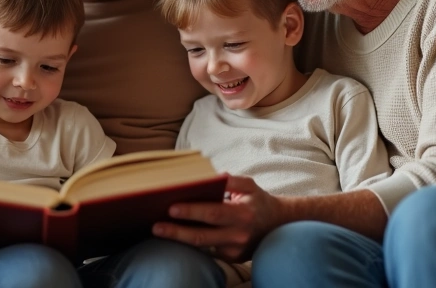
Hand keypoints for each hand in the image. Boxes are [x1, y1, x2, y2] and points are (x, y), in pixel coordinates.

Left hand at [152, 175, 283, 262]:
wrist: (279, 225)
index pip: (213, 212)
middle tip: (156, 226)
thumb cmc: (259, 201)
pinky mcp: (232, 258)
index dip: (191, 211)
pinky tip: (175, 237)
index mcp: (243, 213)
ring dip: (179, 240)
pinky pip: (207, 251)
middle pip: (203, 236)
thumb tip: (208, 177)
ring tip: (159, 232)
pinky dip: (191, 245)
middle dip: (177, 232)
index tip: (171, 208)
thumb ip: (230, 180)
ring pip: (202, 247)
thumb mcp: (249, 185)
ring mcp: (235, 250)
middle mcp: (239, 235)